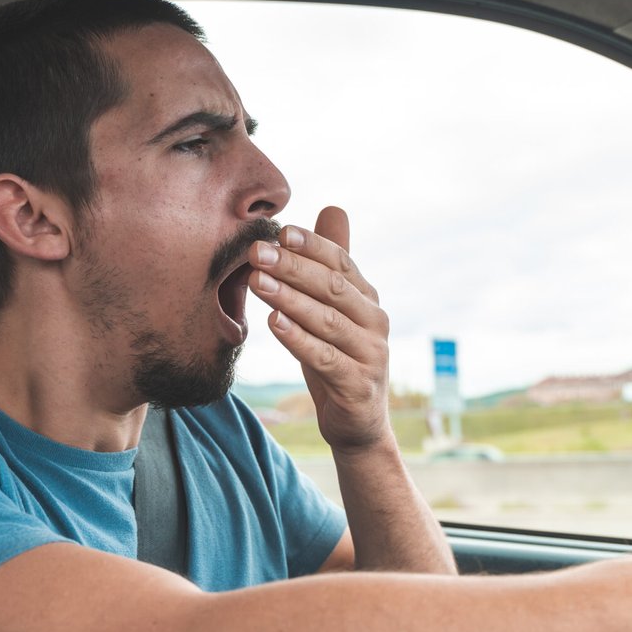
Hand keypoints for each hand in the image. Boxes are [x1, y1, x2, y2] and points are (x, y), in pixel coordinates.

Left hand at [247, 206, 391, 453]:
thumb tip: (332, 207)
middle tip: (256, 252)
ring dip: (291, 299)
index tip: (280, 230)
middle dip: (293, 267)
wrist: (357, 424)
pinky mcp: (359, 385)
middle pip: (333, 288)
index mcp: (367, 299)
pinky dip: (299, 340)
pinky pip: (325, 359)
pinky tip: (274, 324)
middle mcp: (374, 322)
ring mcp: (371, 354)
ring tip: (258, 282)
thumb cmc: (339, 359)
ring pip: (328, 321)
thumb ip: (332, 264)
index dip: (313, 245)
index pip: (340, 263)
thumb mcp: (334, 310)